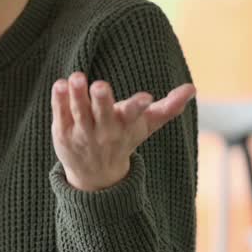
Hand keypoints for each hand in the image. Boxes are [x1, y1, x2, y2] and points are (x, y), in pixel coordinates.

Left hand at [51, 72, 195, 191]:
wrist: (95, 174)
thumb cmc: (124, 139)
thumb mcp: (146, 126)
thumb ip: (168, 108)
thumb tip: (192, 88)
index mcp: (125, 126)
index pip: (133, 115)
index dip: (138, 107)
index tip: (145, 98)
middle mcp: (104, 131)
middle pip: (103, 114)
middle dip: (102, 100)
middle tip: (100, 84)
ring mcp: (82, 133)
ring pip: (80, 112)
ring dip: (77, 95)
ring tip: (76, 77)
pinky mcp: (63, 132)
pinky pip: (61, 114)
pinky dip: (59, 101)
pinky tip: (60, 84)